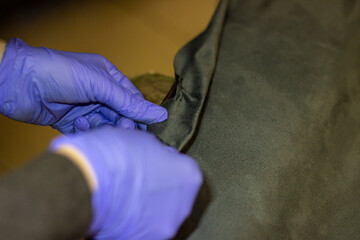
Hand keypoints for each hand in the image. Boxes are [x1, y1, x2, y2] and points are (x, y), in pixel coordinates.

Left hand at [0, 38, 166, 132]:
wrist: (18, 82)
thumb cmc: (60, 73)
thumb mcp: (99, 84)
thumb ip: (129, 103)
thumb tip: (160, 114)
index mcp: (108, 77)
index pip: (132, 98)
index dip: (139, 113)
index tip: (146, 128)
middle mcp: (98, 92)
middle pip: (120, 114)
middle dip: (122, 122)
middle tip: (123, 129)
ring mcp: (84, 107)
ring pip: (105, 124)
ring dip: (104, 127)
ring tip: (96, 124)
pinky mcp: (71, 121)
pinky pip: (88, 131)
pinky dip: (86, 130)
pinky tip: (79, 123)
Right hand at [50, 127, 201, 238]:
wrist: (87, 182)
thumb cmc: (116, 154)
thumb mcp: (143, 140)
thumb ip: (157, 151)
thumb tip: (157, 154)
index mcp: (189, 176)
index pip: (182, 169)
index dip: (165, 164)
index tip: (149, 163)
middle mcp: (184, 205)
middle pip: (174, 195)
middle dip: (159, 188)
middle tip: (136, 182)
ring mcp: (166, 227)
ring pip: (159, 215)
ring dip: (147, 208)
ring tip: (124, 198)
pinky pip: (142, 230)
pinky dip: (133, 223)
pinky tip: (117, 212)